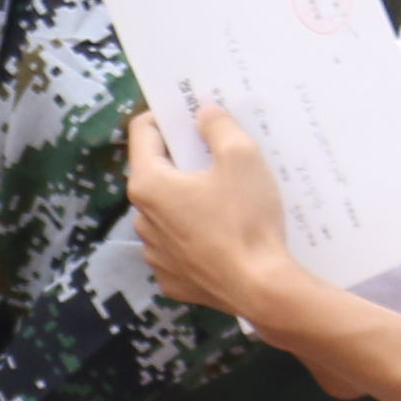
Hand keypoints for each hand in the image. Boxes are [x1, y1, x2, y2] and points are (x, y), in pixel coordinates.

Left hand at [124, 102, 322, 333]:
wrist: (259, 288)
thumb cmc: (247, 219)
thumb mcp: (242, 157)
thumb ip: (219, 126)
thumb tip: (204, 113)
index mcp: (148, 184)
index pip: (143, 131)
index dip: (167, 116)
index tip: (192, 115)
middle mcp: (140, 219)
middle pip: (156, 172)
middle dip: (183, 159)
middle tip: (217, 154)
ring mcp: (153, 253)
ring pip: (166, 211)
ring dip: (188, 198)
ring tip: (226, 197)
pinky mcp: (171, 278)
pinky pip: (178, 244)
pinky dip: (195, 234)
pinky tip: (224, 234)